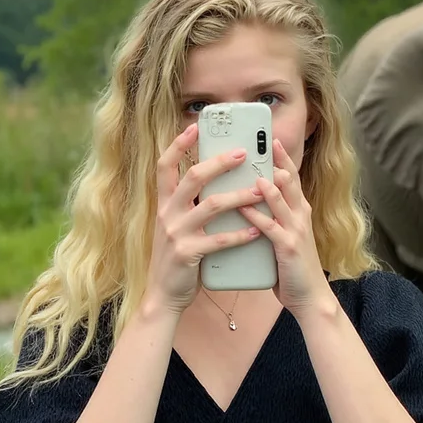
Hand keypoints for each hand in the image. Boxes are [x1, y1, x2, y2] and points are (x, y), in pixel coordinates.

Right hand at [145, 123, 263, 314]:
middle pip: (193, 177)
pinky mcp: (188, 254)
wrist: (163, 296)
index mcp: (164, 204)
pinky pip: (218, 240)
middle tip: (244, 154)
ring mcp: (176, 234)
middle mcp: (167, 214)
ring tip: (259, 192)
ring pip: (210, 206)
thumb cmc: (177, 260)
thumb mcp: (176, 228)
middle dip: (220, 162)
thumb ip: (189, 208)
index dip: (177, 144)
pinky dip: (239, 235)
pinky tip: (255, 233)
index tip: (194, 127)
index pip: (165, 166)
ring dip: (238, 197)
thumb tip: (214, 186)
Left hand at [239, 138, 331, 314]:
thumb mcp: (287, 238)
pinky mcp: (287, 247)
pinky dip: (255, 215)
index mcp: (301, 212)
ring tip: (252, 169)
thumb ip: (274, 221)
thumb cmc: (294, 269)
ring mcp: (295, 231)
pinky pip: (269, 227)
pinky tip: (243, 206)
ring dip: (267, 184)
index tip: (271, 141)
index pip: (292, 179)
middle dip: (277, 161)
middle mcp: (301, 216)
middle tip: (263, 142)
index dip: (283, 159)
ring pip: (281, 200)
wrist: (310, 298)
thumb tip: (253, 207)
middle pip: (289, 182)